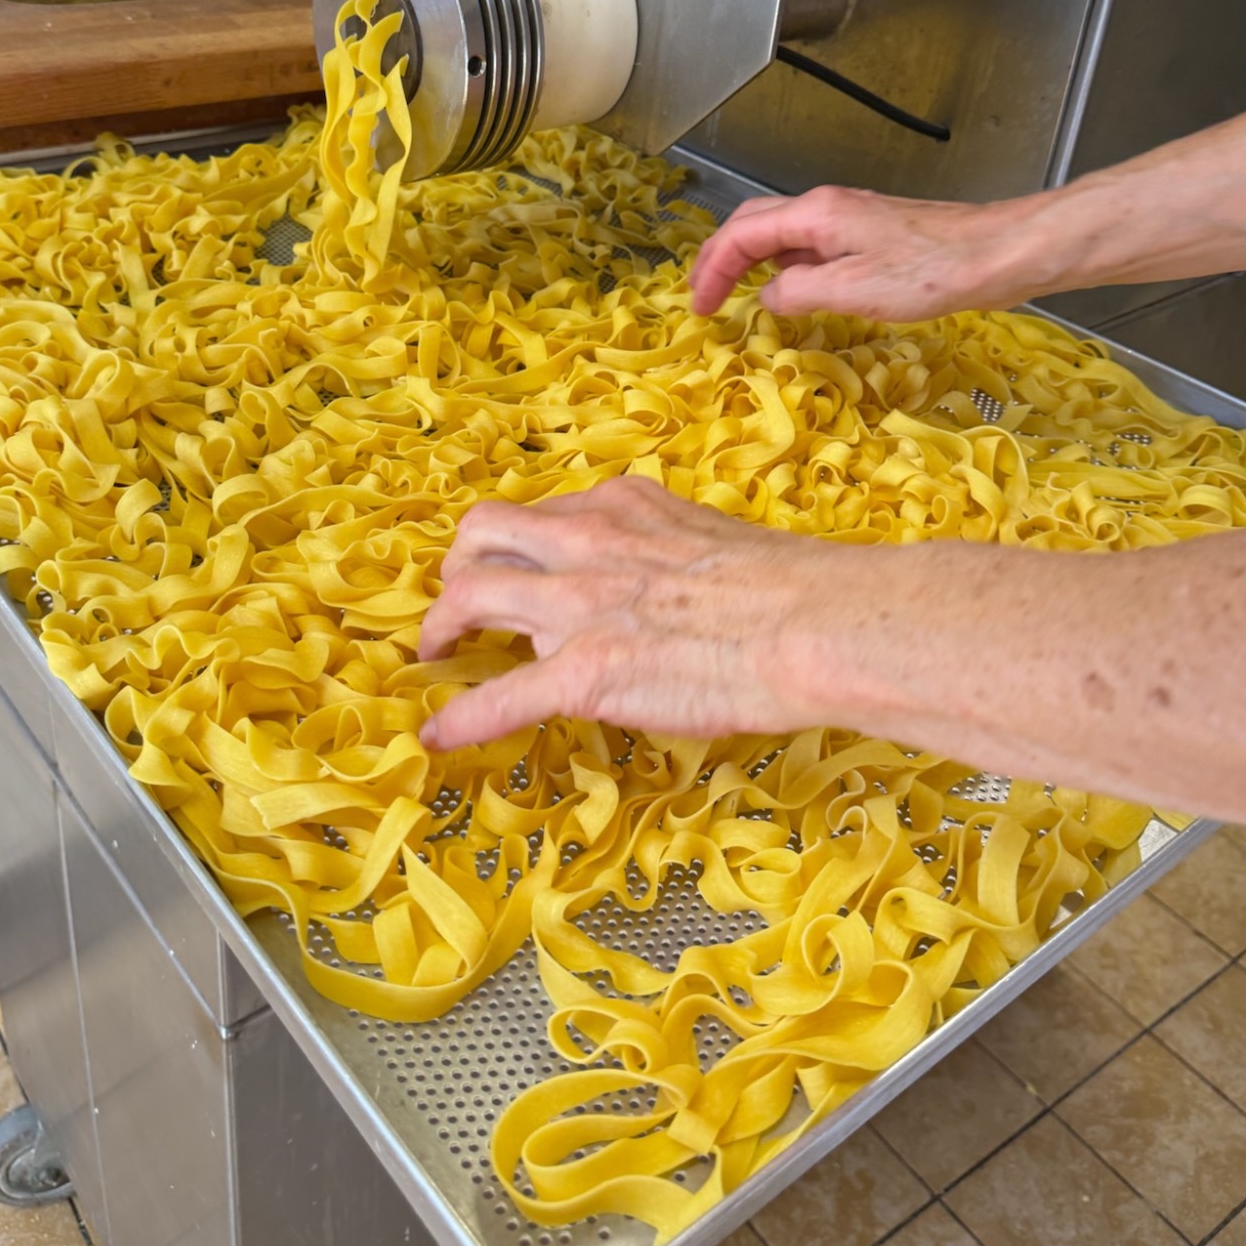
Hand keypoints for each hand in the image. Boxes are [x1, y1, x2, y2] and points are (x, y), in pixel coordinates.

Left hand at [418, 477, 849, 750]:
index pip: (545, 515)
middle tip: (461, 604)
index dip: (521, 546)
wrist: (809, 624)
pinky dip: (460, 718)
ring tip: (436, 652)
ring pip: (468, 595)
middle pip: (483, 535)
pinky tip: (439, 737)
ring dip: (440, 625)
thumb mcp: (709, 539)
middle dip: (460, 568)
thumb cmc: (789, 587)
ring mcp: (577, 605)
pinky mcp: (581, 671)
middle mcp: (585, 542)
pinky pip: (498, 697)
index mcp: (621, 509)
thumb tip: (660, 586)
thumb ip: (664, 552)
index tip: (517, 569)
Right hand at [689, 186, 1040, 322]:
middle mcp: (829, 208)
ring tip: (736, 293)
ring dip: (751, 260)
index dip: (712, 269)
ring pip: (782, 231)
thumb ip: (800, 292)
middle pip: (754, 222)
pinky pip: (810, 244)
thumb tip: (769, 298)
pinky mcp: (872, 235)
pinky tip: (794, 290)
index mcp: (817, 214)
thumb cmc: (935, 271)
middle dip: (721, 257)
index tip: (700, 306)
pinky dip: (785, 264)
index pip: (742, 235)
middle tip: (705, 294)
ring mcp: (851, 219)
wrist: (998, 253)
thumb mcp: (855, 291)